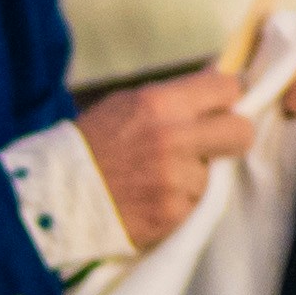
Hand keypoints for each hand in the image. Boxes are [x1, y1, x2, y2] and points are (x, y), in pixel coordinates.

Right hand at [78, 69, 258, 246]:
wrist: (54, 197)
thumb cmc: (90, 146)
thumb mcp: (126, 103)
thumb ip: (174, 95)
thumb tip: (219, 79)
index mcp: (161, 104)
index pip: (227, 89)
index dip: (228, 98)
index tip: (223, 107)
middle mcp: (173, 139)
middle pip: (241, 132)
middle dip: (233, 137)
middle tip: (215, 144)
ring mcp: (176, 180)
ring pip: (214, 175)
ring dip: (194, 178)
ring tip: (158, 180)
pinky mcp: (174, 215)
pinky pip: (195, 206)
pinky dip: (179, 204)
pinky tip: (151, 199)